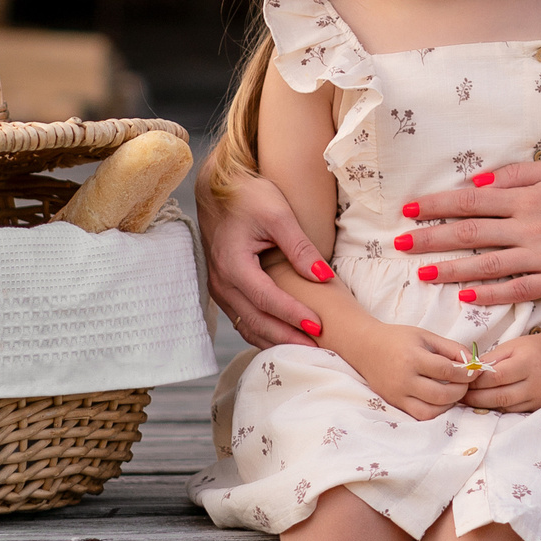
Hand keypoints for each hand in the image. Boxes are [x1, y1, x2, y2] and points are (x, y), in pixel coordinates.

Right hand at [199, 172, 331, 348]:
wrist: (217, 190)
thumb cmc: (248, 196)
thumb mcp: (277, 213)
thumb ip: (299, 247)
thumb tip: (323, 276)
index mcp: (233, 263)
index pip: (267, 299)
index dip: (293, 315)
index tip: (319, 326)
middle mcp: (222, 282)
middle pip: (256, 321)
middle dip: (287, 338)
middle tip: (319, 351)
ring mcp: (220, 289)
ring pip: (248, 325)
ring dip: (276, 341)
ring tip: (307, 351)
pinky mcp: (224, 290)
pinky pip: (243, 319)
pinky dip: (264, 332)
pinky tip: (285, 338)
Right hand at [337, 321, 479, 421]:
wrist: (366, 347)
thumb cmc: (398, 338)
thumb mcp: (425, 336)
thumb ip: (451, 348)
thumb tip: (472, 362)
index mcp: (413, 357)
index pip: (447, 371)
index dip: (466, 373)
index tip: (475, 371)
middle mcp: (404, 379)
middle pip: (441, 394)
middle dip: (461, 390)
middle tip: (466, 383)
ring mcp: (398, 394)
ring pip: (431, 410)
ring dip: (449, 404)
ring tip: (454, 392)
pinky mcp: (395, 403)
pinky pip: (420, 415)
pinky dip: (435, 411)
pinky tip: (441, 400)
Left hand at [405, 160, 540, 306]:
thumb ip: (517, 175)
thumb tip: (478, 181)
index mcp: (527, 197)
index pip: (470, 200)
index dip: (436, 205)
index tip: (408, 210)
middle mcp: (529, 226)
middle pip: (469, 232)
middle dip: (429, 237)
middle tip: (398, 243)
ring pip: (485, 264)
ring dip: (450, 268)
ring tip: (421, 272)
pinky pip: (515, 289)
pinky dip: (488, 292)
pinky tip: (464, 295)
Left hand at [465, 332, 540, 413]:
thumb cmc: (531, 349)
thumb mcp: (511, 346)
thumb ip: (491, 359)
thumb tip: (468, 372)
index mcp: (529, 362)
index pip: (497, 376)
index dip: (477, 381)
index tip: (462, 381)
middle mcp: (538, 383)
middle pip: (501, 396)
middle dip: (476, 398)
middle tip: (460, 396)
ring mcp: (540, 398)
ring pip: (506, 408)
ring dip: (484, 406)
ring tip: (468, 400)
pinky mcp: (540, 408)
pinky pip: (514, 411)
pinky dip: (497, 409)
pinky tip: (486, 404)